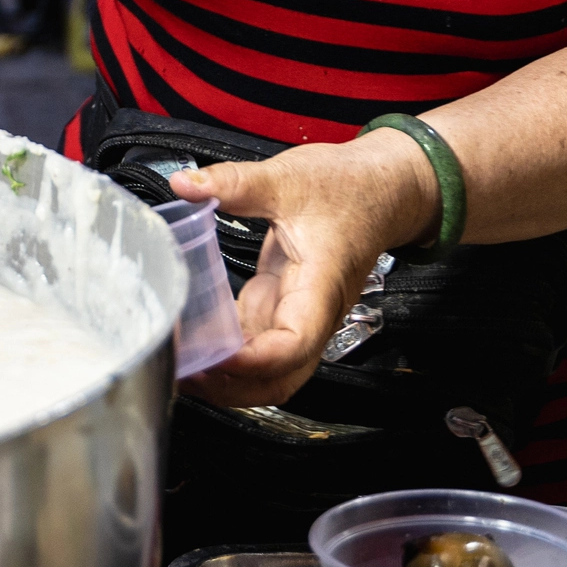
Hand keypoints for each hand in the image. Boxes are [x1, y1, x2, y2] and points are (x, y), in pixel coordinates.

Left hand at [168, 129, 438, 408]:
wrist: (383, 188)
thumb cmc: (351, 190)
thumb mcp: (288, 179)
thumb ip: (235, 182)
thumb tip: (185, 183)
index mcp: (319, 287)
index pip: (292, 346)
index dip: (252, 362)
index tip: (212, 357)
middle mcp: (312, 312)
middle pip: (279, 378)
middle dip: (232, 387)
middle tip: (185, 370)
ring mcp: (298, 313)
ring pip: (269, 370)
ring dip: (229, 377)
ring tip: (183, 363)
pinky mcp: (283, 305)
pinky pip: (257, 344)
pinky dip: (228, 351)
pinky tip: (197, 340)